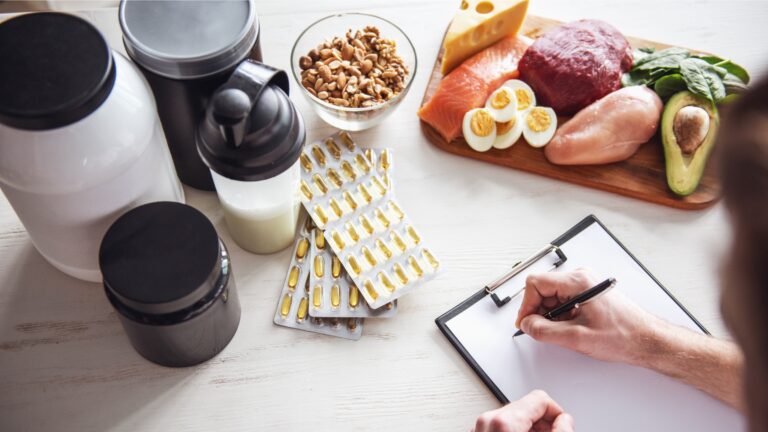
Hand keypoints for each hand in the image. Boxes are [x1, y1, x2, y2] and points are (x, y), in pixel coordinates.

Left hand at [472, 390, 573, 431]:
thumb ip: (560, 430)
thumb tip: (565, 421)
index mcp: (503, 421)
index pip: (539, 398)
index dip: (556, 412)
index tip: (562, 425)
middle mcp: (488, 421)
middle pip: (526, 406)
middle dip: (543, 420)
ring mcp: (480, 428)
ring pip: (514, 416)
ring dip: (530, 427)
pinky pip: (501, 425)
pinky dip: (516, 431)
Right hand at [515, 269, 659, 364]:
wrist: (646, 339)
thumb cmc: (623, 335)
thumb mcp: (577, 337)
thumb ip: (545, 331)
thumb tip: (527, 324)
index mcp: (578, 281)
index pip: (536, 283)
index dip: (527, 304)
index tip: (526, 321)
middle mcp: (581, 277)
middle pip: (543, 288)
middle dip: (538, 310)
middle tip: (541, 329)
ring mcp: (585, 284)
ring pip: (552, 295)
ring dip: (550, 314)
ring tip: (563, 330)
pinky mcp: (587, 292)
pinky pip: (563, 299)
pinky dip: (560, 315)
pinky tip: (570, 327)